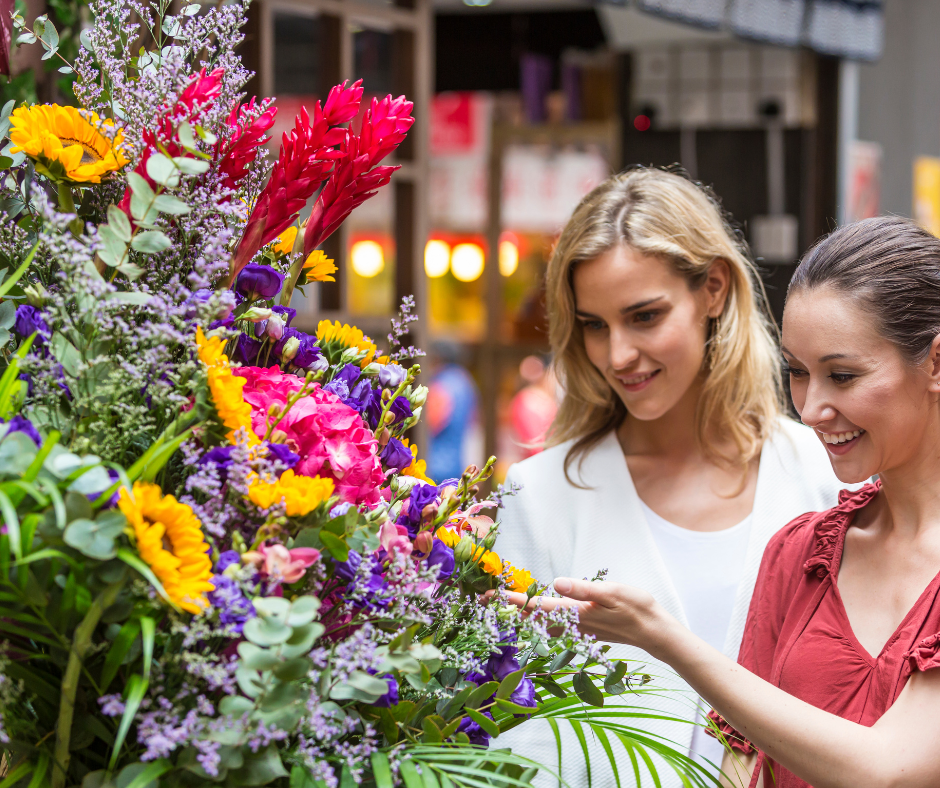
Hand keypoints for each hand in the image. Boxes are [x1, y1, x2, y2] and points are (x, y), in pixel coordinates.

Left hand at [505, 577, 670, 649]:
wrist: (656, 633)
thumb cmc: (636, 609)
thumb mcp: (612, 593)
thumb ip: (583, 589)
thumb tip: (556, 583)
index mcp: (575, 613)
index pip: (537, 605)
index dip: (513, 599)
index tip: (492, 596)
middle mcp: (572, 624)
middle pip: (533, 616)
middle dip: (510, 608)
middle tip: (486, 600)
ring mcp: (578, 630)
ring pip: (541, 623)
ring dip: (522, 614)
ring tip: (504, 606)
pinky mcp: (585, 630)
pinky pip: (554, 625)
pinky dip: (539, 618)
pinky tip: (536, 615)